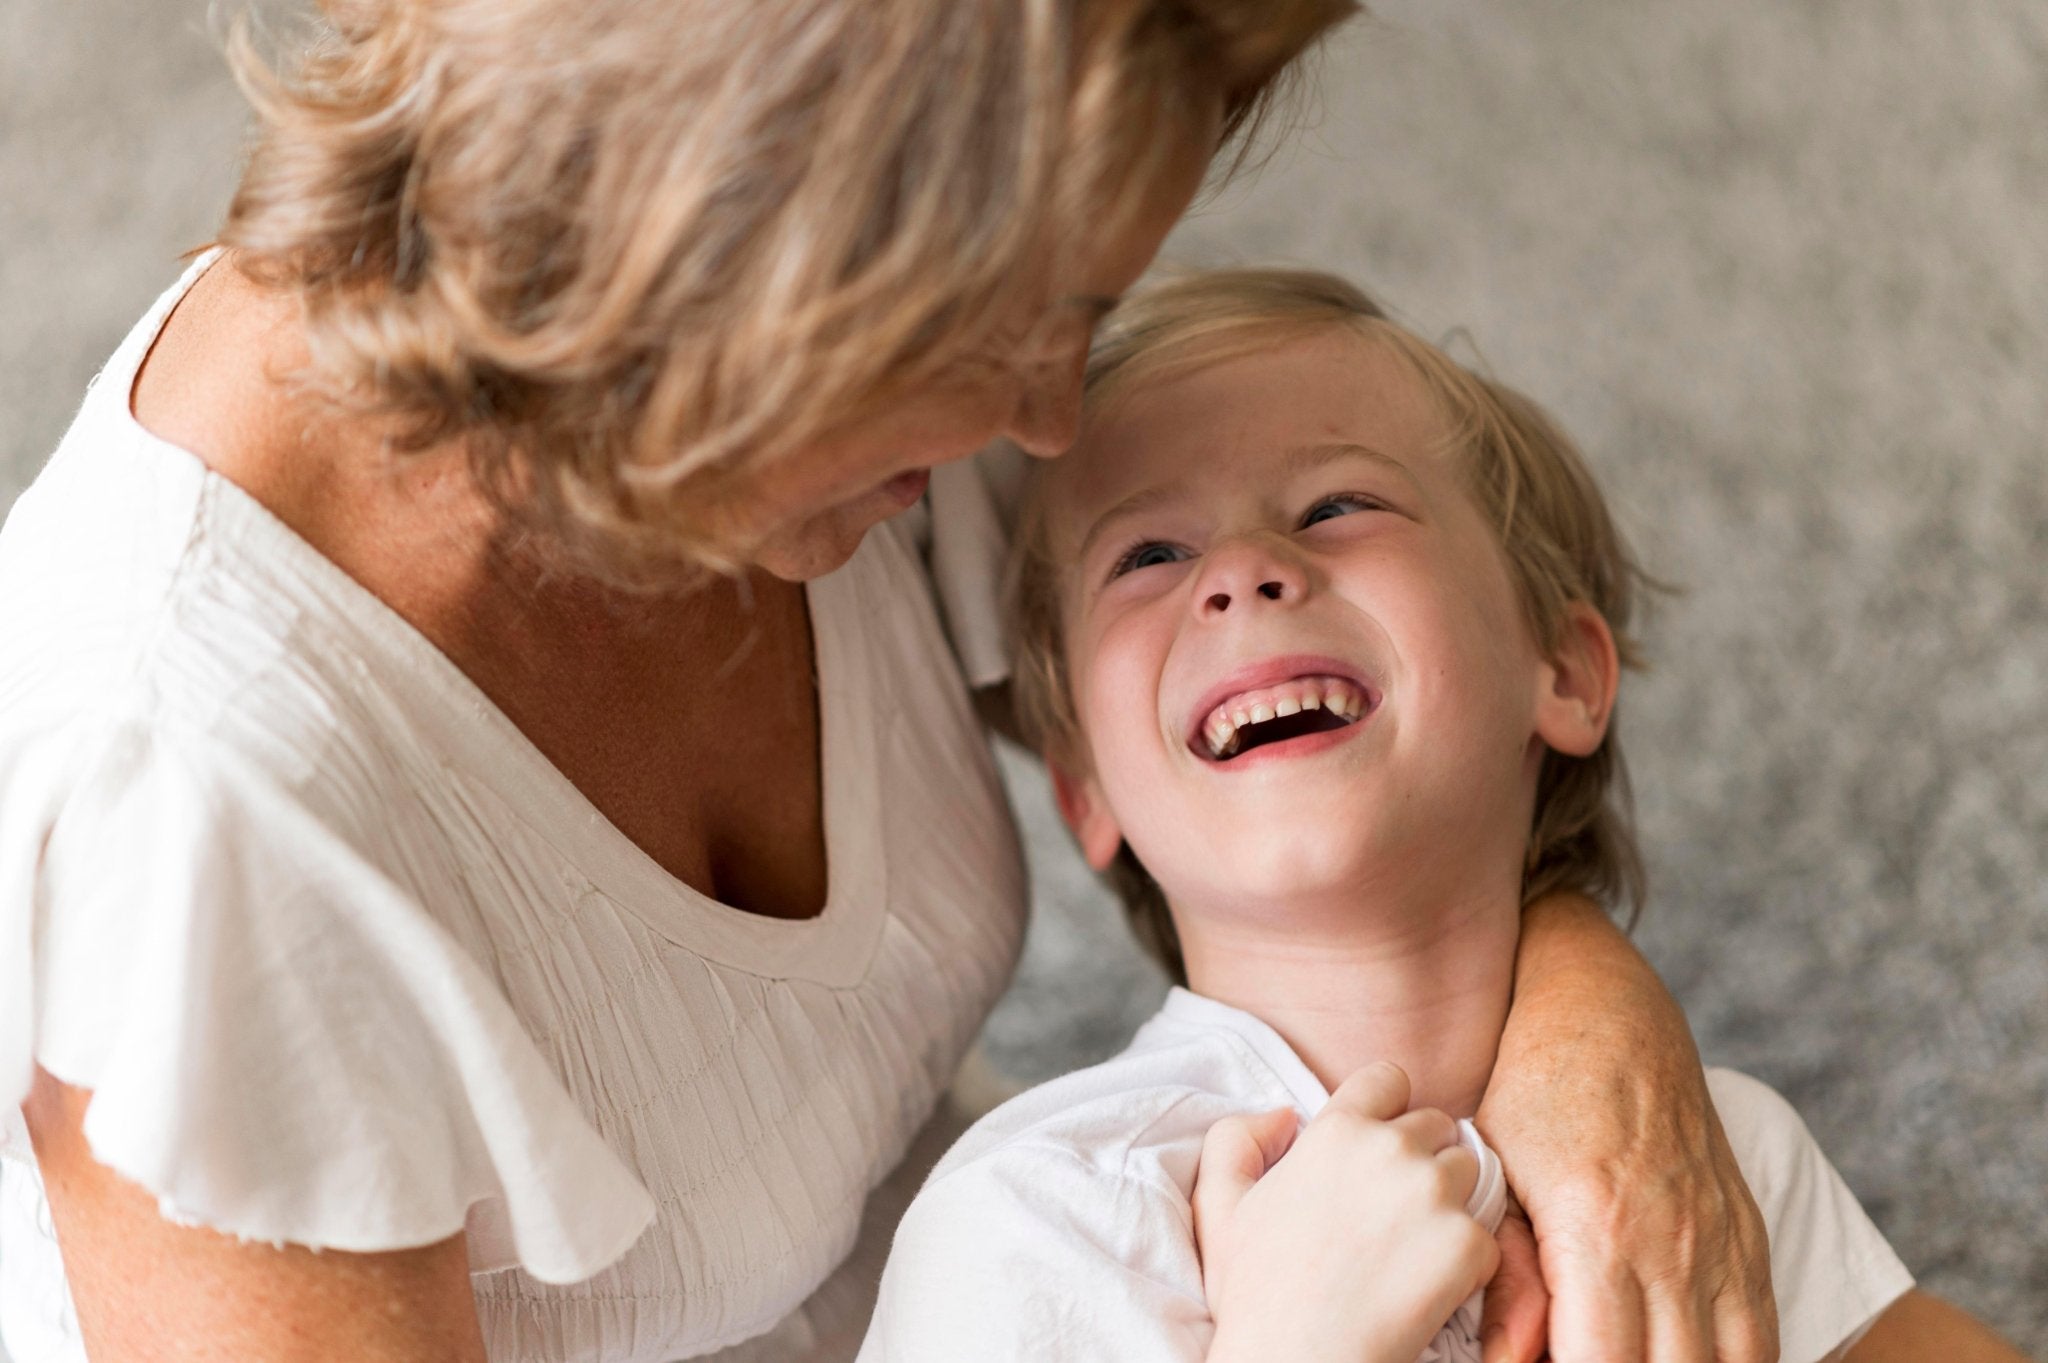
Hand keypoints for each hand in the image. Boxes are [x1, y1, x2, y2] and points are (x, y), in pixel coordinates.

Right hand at [1194, 1061, 1499, 1362]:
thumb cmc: (1256, 1294)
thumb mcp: (1219, 1205)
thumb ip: (1236, 1138)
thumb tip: (1285, 1114)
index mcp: (1336, 1130)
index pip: (1388, 1078)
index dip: (1386, 1109)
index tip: (1377, 1148)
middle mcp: (1391, 1148)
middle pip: (1437, 1125)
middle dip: (1422, 1158)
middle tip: (1393, 1213)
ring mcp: (1434, 1194)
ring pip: (1469, 1174)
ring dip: (1450, 1203)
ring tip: (1412, 1250)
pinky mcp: (1467, 1244)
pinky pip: (1487, 1238)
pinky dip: (1467, 1263)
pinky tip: (1427, 1288)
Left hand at [1477, 894, 1776, 1362]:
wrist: (1605, 1006)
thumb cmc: (1532, 1085)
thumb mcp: (1497, 1169)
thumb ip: (1509, 1277)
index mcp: (1598, 1233)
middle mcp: (1673, 1246)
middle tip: (1579, 1360)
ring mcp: (1720, 1242)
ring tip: (1633, 1358)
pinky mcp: (1745, 1234)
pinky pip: (1762, 1334)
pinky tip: (1686, 1360)